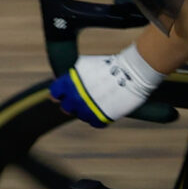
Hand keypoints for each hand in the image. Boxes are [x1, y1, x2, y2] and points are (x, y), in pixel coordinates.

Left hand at [49, 46, 163, 126]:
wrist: (132, 72)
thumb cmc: (111, 65)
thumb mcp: (86, 65)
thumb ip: (71, 75)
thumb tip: (59, 80)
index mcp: (70, 82)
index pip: (55, 93)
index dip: (60, 94)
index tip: (65, 94)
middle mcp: (76, 97)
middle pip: (67, 108)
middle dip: (74, 103)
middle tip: (85, 99)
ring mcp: (88, 109)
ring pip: (81, 116)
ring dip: (88, 111)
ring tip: (99, 102)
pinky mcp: (101, 117)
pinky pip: (94, 124)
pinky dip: (99, 119)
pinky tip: (105, 110)